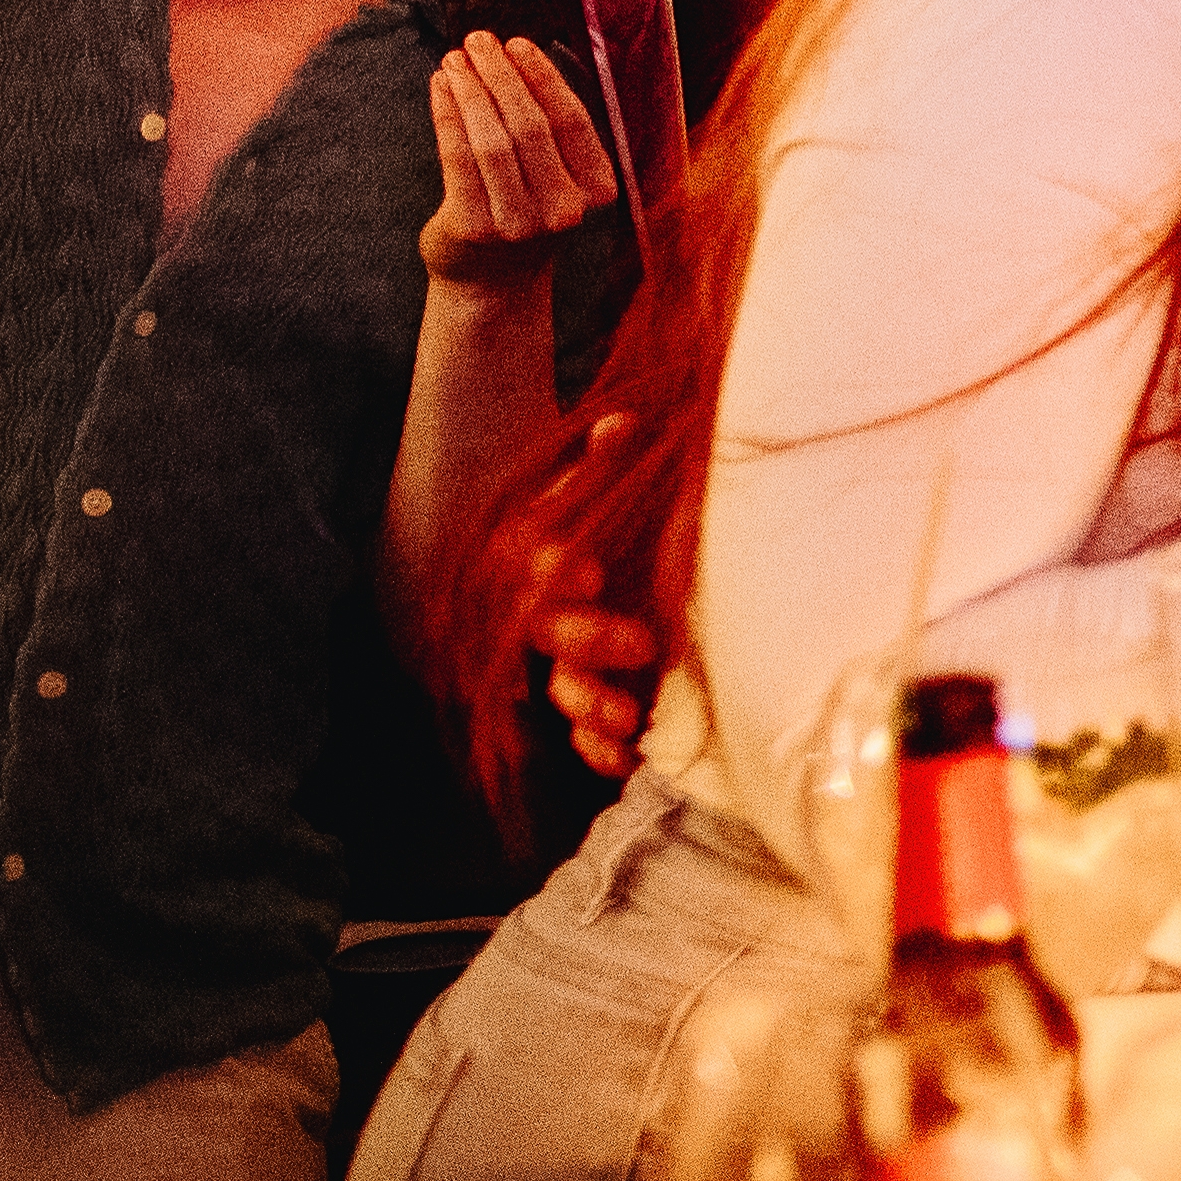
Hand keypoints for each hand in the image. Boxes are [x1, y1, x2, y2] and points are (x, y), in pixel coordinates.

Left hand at [421, 31, 618, 289]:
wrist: (493, 278)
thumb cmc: (525, 206)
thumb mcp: (556, 173)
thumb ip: (549, 127)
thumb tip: (514, 57)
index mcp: (597, 190)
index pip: (571, 120)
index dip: (542, 76)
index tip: (517, 43)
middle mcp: (564, 209)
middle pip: (530, 126)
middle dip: (501, 75)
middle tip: (478, 40)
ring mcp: (518, 223)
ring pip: (492, 140)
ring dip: (470, 91)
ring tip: (454, 60)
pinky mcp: (474, 227)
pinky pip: (457, 158)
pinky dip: (447, 115)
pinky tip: (440, 87)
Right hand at [507, 407, 657, 781]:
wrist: (634, 557)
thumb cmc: (628, 512)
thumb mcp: (622, 483)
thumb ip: (612, 461)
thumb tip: (621, 423)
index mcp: (551, 552)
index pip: (538, 560)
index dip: (556, 569)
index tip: (589, 573)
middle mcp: (555, 609)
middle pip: (550, 632)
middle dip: (588, 640)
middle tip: (642, 642)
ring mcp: (573, 658)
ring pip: (563, 688)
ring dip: (590, 704)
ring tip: (627, 716)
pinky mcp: (597, 695)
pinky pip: (584, 732)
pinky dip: (599, 748)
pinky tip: (626, 757)